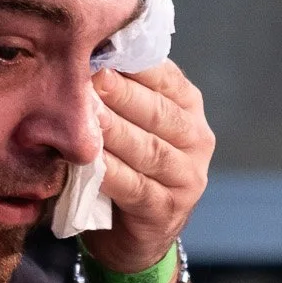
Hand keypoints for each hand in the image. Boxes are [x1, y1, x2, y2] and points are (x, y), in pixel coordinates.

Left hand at [82, 60, 214, 274]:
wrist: (133, 235)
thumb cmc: (125, 164)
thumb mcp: (129, 123)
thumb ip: (119, 92)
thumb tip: (85, 52)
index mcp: (188, 107)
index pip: (164, 77)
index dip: (133, 63)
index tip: (100, 47)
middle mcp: (196, 139)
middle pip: (160, 112)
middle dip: (125, 94)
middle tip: (94, 77)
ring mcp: (187, 178)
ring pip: (150, 150)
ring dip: (118, 132)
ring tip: (89, 115)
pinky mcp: (167, 210)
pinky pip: (137, 188)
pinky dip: (113, 173)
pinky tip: (92, 161)